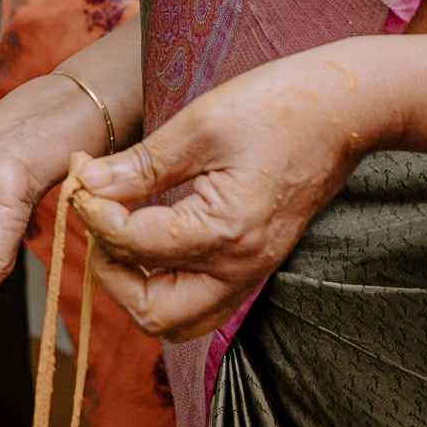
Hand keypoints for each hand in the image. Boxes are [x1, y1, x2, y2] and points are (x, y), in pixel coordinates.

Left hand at [72, 43, 379, 339]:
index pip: (132, 244)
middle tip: (97, 220)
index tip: (80, 177)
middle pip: (153, 313)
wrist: (346, 110)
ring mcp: (252, 271)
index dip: (92, 212)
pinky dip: (164, 283)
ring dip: (136, 288)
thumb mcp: (198, 127)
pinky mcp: (255, 264)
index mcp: (224, 230)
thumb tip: (86, 184)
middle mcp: (241, 266)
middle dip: (110, 272)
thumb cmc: (276, 107)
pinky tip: (149, 236)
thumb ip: (139, 166)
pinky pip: (201, 300)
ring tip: (119, 233)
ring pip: (177, 319)